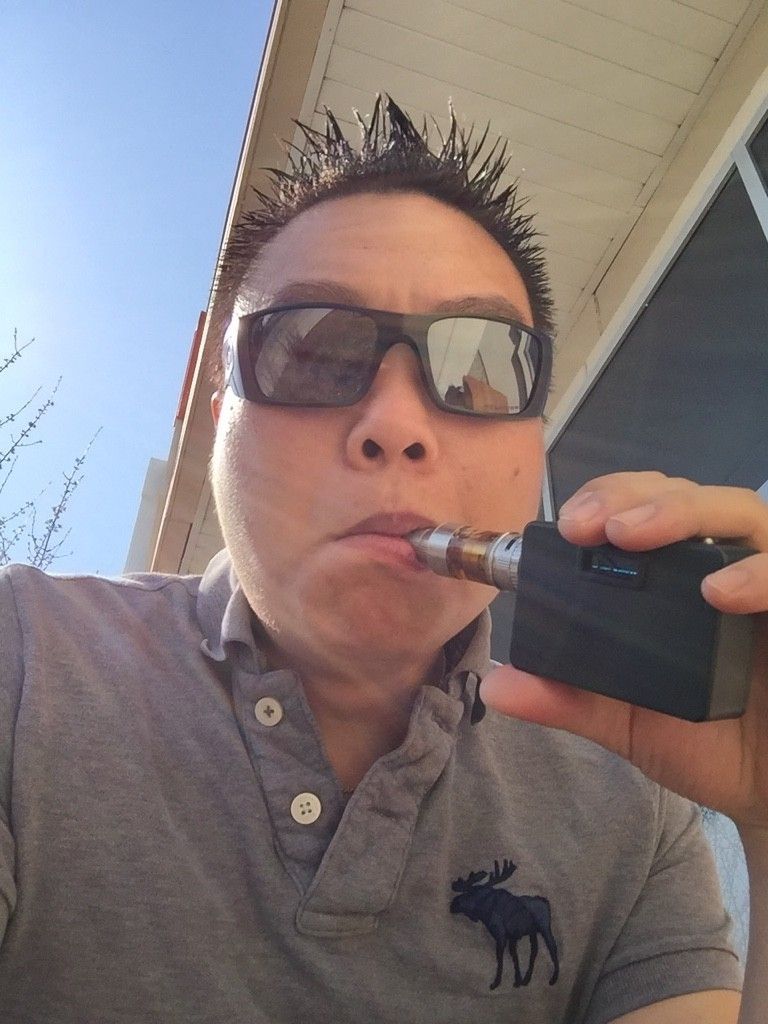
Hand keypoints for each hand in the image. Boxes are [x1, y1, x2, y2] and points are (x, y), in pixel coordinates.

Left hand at [480, 472, 767, 832]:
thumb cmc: (710, 746)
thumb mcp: (627, 722)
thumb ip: (570, 698)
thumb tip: (499, 686)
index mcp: (676, 579)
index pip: (643, 506)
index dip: (606, 499)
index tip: (569, 525)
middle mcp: (725, 566)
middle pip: (687, 494)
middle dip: (634, 496)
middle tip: (592, 525)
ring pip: (741, 512)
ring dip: (684, 512)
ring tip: (634, 535)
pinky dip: (760, 574)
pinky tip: (722, 592)